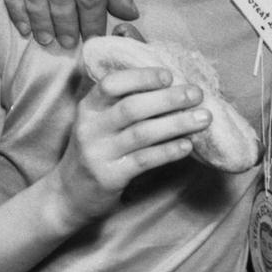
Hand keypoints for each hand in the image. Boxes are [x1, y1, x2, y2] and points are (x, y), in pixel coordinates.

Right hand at [45, 67, 210, 230]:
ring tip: (203, 118)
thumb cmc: (97, 149)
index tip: (169, 75)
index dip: (141, 77)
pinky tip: (187, 145)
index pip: (111, 83)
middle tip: (197, 94)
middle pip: (132, 107)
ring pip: (142, 133)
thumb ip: (125, 104)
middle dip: (168, 98)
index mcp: (89, 107)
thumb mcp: (100, 122)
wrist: (68, 195)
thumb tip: (174, 86)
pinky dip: (168, 151)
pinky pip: (144, 160)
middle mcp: (90, 127)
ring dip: (177, 123)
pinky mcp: (109, 176)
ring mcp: (98, 153)